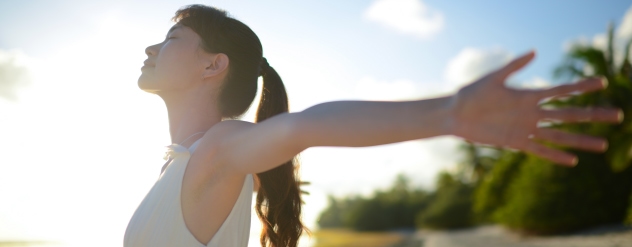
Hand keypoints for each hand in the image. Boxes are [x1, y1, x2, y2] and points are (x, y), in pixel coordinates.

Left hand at [449, 51, 622, 165]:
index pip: (561, 91)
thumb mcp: (493, 78)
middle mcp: (531, 113)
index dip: (580, 87)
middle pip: (568, 114)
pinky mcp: (514, 143)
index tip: (601, 82)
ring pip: (559, 135)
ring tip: (602, 144)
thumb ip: (514, 67)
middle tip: (617, 116)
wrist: (455, 114)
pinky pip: (539, 151)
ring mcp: (525, 129)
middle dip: (592, 115)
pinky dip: (555, 156)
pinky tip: (572, 161)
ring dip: (580, 139)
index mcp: (527, 95)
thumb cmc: (471, 93)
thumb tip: (535, 52)